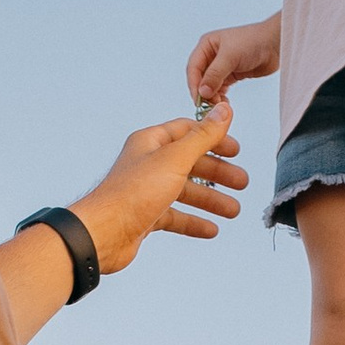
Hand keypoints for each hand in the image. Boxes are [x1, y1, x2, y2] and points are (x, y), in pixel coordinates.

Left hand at [71, 113, 246, 272]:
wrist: (104, 232)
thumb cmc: (132, 193)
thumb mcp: (175, 159)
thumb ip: (203, 137)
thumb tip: (223, 111)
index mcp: (151, 143)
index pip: (188, 132)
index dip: (213, 139)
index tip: (234, 149)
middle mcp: (148, 164)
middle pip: (190, 164)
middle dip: (217, 173)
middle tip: (241, 182)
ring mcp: (146, 191)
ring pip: (185, 192)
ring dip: (211, 200)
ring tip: (233, 210)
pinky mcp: (145, 216)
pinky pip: (175, 216)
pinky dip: (194, 222)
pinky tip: (210, 229)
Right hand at [185, 16, 282, 105]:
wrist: (275, 44)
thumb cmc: (253, 41)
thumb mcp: (230, 56)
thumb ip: (215, 74)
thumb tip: (202, 92)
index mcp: (206, 45)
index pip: (194, 68)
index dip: (194, 84)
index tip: (198, 99)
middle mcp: (211, 55)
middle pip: (200, 78)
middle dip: (203, 93)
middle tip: (208, 106)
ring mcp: (221, 66)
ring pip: (210, 85)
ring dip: (212, 97)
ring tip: (218, 106)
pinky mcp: (232, 75)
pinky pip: (221, 89)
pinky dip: (220, 97)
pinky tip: (224, 104)